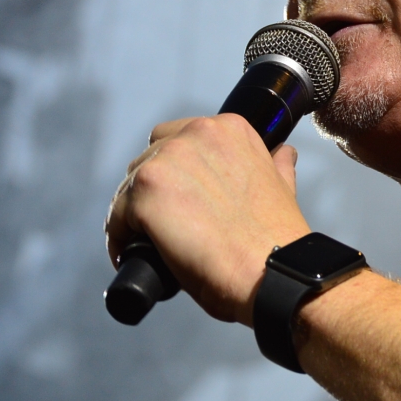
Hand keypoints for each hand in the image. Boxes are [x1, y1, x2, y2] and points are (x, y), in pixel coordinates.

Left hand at [105, 114, 310, 325]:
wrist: (271, 272)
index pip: (178, 139)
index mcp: (229, 129)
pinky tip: (132, 256)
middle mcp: (196, 134)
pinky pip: (116, 216)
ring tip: (146, 245)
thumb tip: (281, 155)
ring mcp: (167, 162)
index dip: (176, 174)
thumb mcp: (283, 187)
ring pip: (129, 187)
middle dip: (153, 192)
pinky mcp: (145, 195)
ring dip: (133, 214)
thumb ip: (277, 165)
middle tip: (164, 226)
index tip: (180, 201)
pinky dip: (120, 237)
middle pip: (149, 159)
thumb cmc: (276, 239)